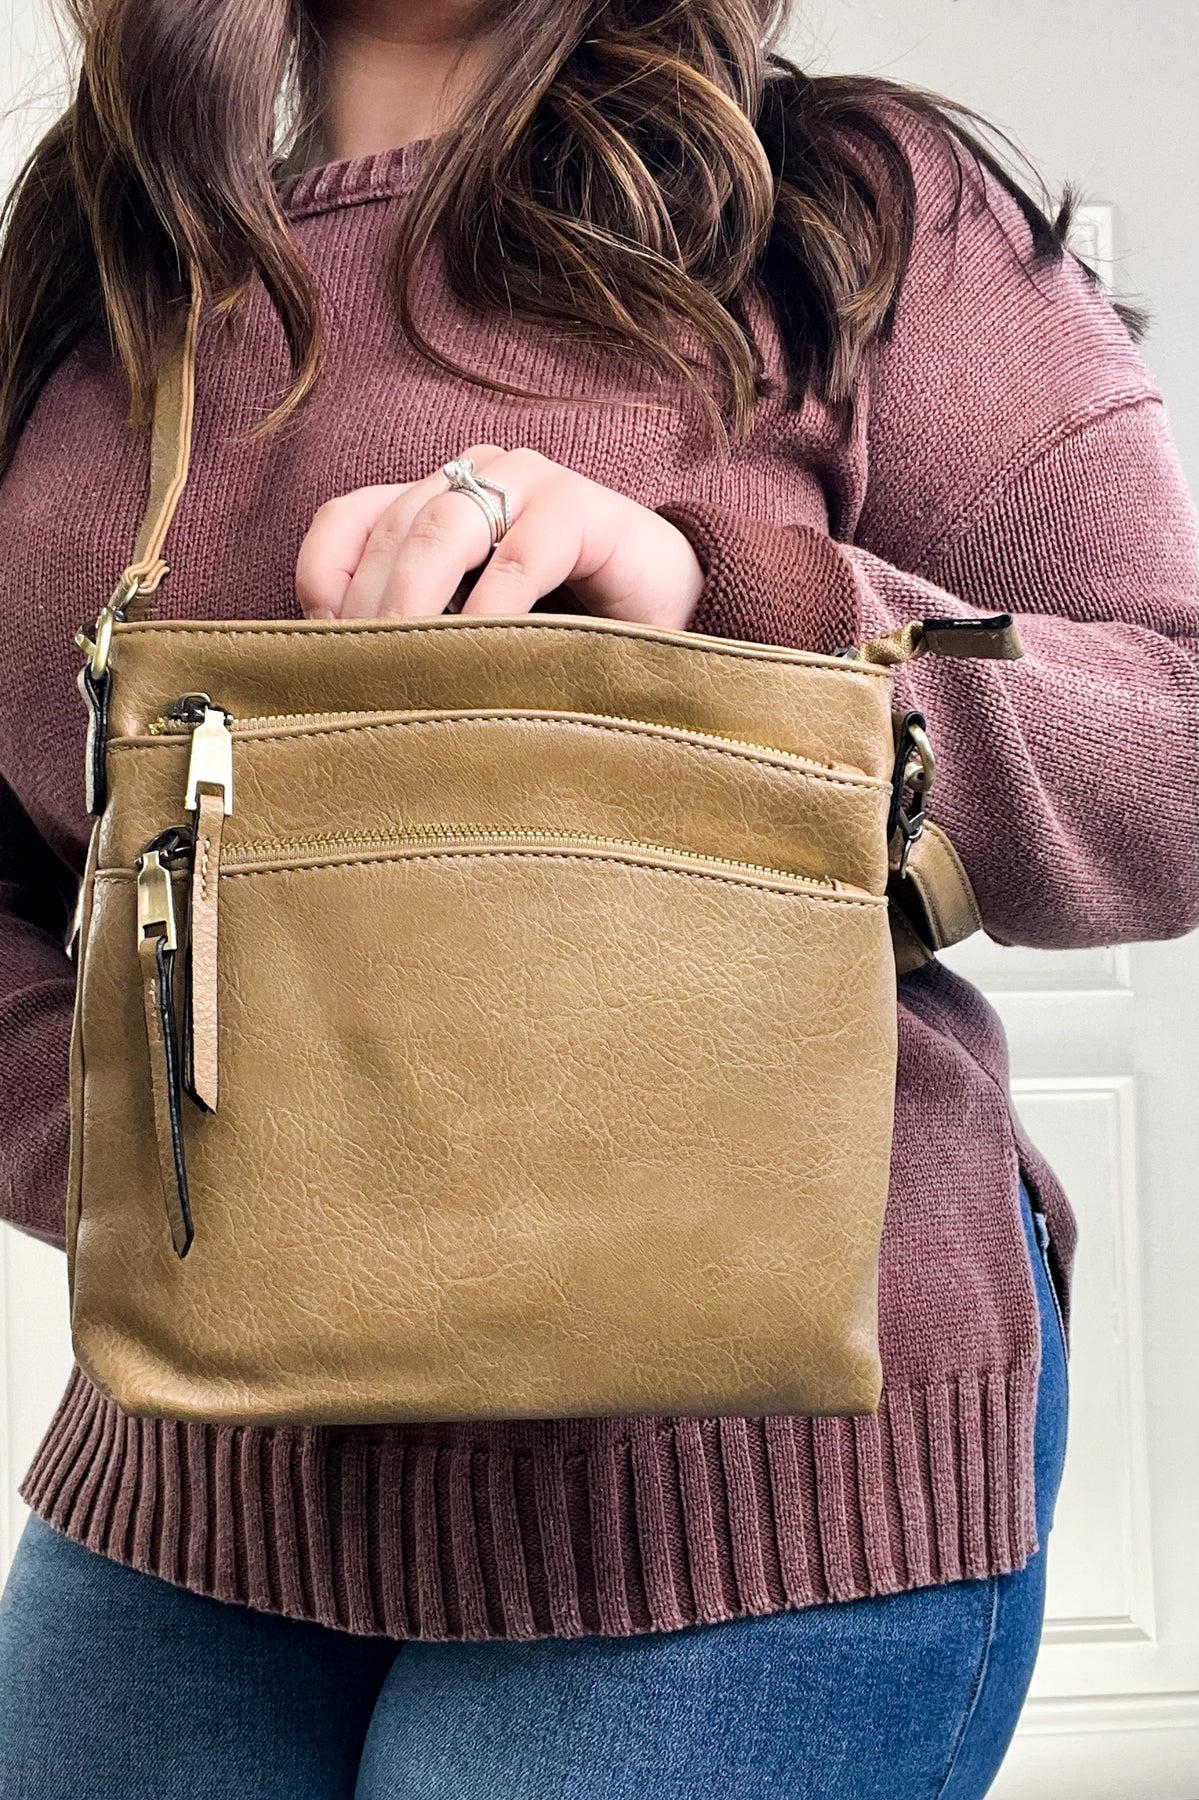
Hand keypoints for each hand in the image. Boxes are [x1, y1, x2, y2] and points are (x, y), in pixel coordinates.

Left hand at [295, 446, 703, 630]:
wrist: (675, 618)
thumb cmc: (564, 632)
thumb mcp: (473, 627)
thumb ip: (418, 628)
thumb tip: (340, 669)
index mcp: (438, 495)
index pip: (350, 516)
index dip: (327, 576)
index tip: (321, 643)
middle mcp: (476, 475)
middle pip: (392, 528)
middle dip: (369, 607)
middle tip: (364, 677)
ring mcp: (530, 482)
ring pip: (442, 530)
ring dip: (414, 605)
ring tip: (407, 669)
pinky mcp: (584, 508)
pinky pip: (519, 556)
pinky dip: (489, 609)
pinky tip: (478, 654)